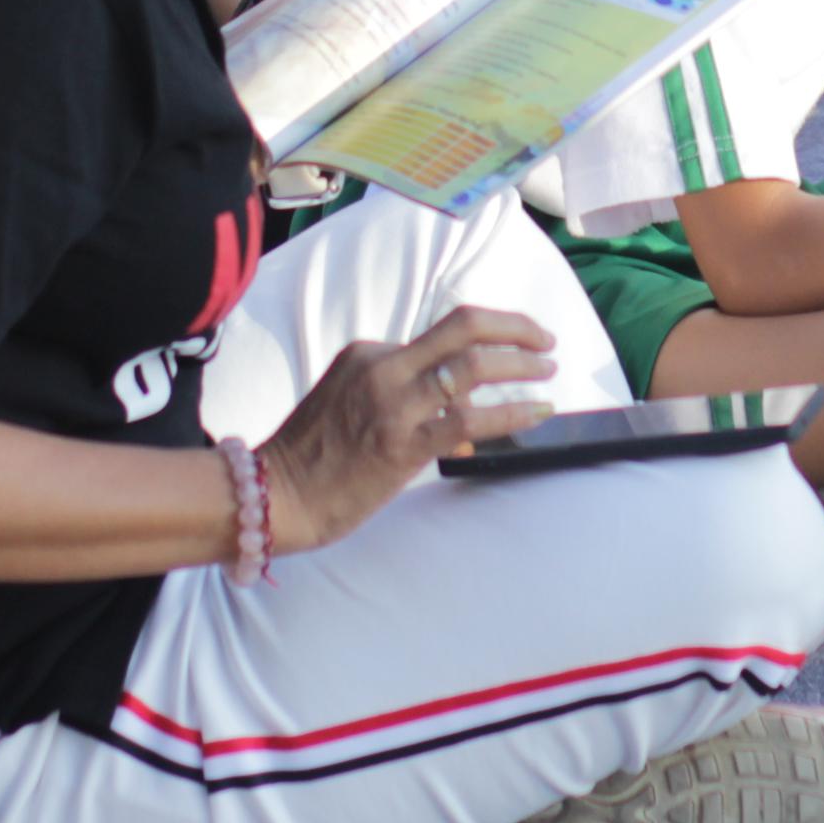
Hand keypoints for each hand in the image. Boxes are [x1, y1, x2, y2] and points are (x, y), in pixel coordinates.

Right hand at [255, 303, 555, 553]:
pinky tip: (538, 412)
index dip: (481, 346)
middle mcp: (383, 367)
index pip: (440, 335)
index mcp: (368, 352)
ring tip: (548, 371)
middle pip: (464, 326)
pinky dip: (513, 412)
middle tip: (545, 339)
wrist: (275, 496)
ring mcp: (393, 404)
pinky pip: (470, 420)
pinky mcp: (402, 444)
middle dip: (514, 327)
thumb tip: (461, 411)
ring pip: (473, 366)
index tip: (507, 359)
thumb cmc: (313, 457)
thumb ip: (402, 396)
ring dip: (522, 364)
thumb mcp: (350, 401)